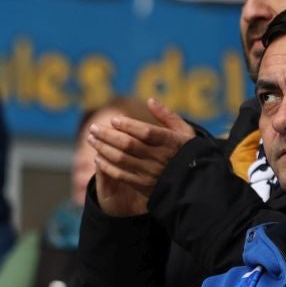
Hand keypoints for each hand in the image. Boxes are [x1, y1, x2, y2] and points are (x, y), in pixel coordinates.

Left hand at [86, 98, 195, 216]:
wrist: (194, 184)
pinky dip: (106, 166)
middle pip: (128, 144)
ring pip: (121, 159)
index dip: (128, 125)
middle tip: (93, 128)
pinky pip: (120, 175)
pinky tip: (98, 158)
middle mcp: (159, 158)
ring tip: (91, 139)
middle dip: (107, 135)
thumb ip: (168, 116)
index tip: (114, 119)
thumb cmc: (188, 153)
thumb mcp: (184, 132)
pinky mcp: (144, 186)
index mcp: (170, 142)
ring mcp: (150, 173)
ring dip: (103, 148)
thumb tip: (150, 100)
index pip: (145, 132)